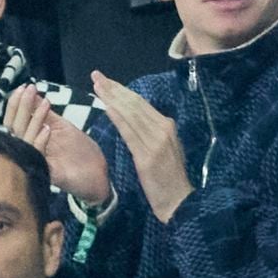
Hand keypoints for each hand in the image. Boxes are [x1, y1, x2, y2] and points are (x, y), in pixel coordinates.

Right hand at [3, 84, 110, 204]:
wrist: (98, 173)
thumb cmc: (80, 151)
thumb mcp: (61, 127)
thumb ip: (45, 113)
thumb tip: (33, 93)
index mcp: (31, 138)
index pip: (14, 121)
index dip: (16, 104)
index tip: (25, 86)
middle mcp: (30, 149)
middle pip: (14, 128)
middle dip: (21, 106)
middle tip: (29, 89)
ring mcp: (37, 161)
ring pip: (24, 139)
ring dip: (33, 119)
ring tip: (46, 104)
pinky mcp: (47, 173)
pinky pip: (37, 156)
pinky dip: (40, 140)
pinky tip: (48, 128)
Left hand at [92, 71, 193, 222]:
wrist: (179, 201)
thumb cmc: (170, 178)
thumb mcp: (166, 150)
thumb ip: (154, 134)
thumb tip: (140, 120)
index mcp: (168, 127)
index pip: (142, 104)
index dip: (123, 91)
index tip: (108, 81)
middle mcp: (163, 129)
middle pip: (135, 105)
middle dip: (114, 89)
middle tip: (97, 75)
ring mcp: (155, 142)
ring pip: (131, 115)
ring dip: (112, 98)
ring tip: (97, 86)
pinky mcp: (147, 157)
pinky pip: (129, 133)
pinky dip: (117, 118)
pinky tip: (106, 107)